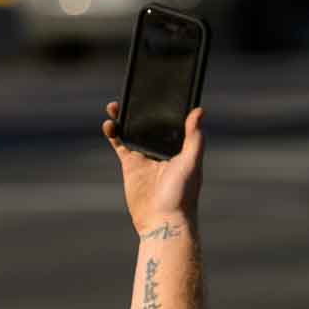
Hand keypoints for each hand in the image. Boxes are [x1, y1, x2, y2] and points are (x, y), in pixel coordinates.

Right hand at [103, 101, 203, 237]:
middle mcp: (162, 149)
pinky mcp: (130, 165)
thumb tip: (199, 110)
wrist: (162, 220)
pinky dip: (113, 133)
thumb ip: (194, 137)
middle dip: (141, 108)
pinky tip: (109, 122)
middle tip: (133, 92)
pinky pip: (120, 144)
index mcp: (179, 146)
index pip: (171, 120)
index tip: (158, 88)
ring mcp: (145, 156)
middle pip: (149, 122)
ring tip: (115, 104)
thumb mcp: (191, 161)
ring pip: (132, 130)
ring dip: (124, 116)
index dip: (163, 106)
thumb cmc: (183, 194)